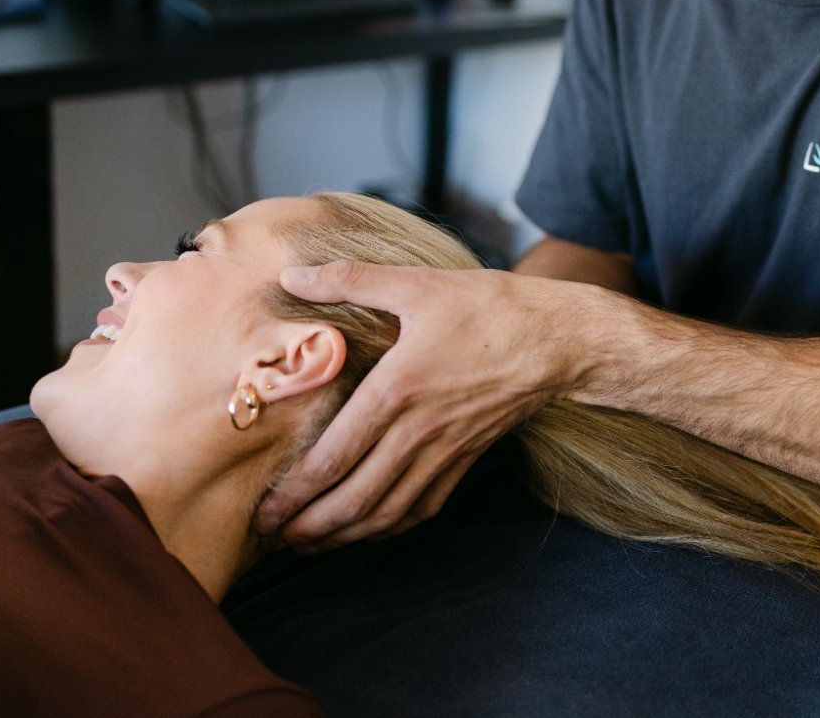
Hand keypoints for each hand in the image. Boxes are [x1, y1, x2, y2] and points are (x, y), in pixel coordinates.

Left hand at [252, 259, 587, 549]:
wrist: (557, 339)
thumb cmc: (486, 308)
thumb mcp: (416, 284)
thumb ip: (351, 280)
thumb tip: (292, 276)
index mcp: (397, 391)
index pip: (335, 458)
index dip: (295, 493)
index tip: (263, 512)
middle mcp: (418, 432)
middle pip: (355, 499)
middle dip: (309, 527)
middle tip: (272, 538)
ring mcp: (445, 451)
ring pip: (387, 513)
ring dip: (344, 535)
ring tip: (309, 544)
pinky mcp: (466, 458)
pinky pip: (422, 508)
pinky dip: (389, 526)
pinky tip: (369, 528)